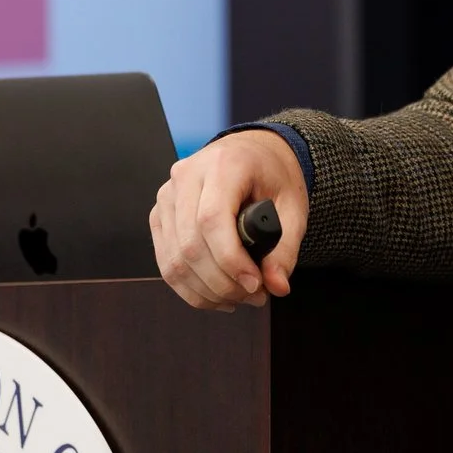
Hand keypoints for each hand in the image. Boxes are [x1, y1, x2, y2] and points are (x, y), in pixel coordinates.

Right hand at [149, 128, 306, 310]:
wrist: (251, 154)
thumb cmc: (272, 177)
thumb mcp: (293, 206)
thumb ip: (286, 247)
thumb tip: (277, 287)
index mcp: (223, 164)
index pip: (212, 219)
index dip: (230, 260)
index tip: (255, 284)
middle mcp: (187, 177)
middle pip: (191, 245)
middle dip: (223, 282)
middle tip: (256, 296)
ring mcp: (167, 196)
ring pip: (175, 259)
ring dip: (207, 290)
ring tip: (240, 298)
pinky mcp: (159, 215)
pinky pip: (167, 262)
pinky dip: (191, 287)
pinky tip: (217, 295)